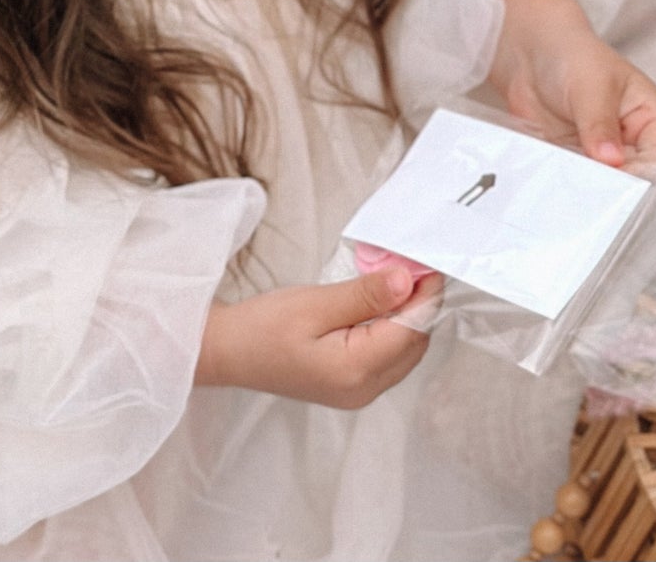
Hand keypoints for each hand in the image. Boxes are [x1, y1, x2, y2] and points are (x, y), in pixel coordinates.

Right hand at [194, 266, 442, 408]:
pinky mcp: (350, 386)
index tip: (427, 262)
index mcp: (356, 370)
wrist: (228, 353)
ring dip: (407, 317)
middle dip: (420, 305)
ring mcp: (359, 393)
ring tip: (396, 279)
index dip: (425, 296)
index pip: (411, 331)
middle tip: (411, 264)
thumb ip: (364, 295)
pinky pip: (387, 357)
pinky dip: (391, 330)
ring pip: (404, 353)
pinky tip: (378, 304)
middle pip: (414, 345)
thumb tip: (407, 281)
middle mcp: (365, 390)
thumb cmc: (263, 326)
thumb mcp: (314, 303)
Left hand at [489, 0, 655, 176]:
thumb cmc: (572, 54)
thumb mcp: (591, 85)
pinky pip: (573, 178)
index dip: (647, 172)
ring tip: (571, 186)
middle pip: (634, 176)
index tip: (622, 179)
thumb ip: (599, 123)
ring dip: (588, 187)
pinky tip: (553, 182)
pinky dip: (565, 182)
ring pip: (603, 182)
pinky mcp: (571, 157)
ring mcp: (598, 152)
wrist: (528, 49)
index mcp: (649, 117)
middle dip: (616, 186)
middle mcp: (628, 140)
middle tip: (593, 189)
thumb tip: (610, 159)